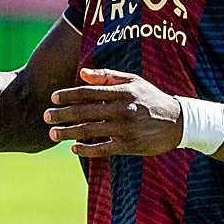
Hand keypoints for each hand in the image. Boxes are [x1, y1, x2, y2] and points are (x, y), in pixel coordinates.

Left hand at [45, 68, 183, 156]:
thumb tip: (83, 74)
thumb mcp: (133, 81)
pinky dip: (87, 149)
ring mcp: (126, 129)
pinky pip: (103, 149)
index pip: (89, 92)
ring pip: (90, 131)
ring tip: (53, 134)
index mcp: (122, 92)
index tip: (53, 98)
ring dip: (69, 132)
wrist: (178, 121)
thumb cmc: (151, 98)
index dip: (69, 95)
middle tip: (45, 116)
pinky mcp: (130, 146)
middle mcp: (123, 109)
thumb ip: (108, 76)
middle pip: (86, 111)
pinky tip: (74, 148)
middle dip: (63, 114)